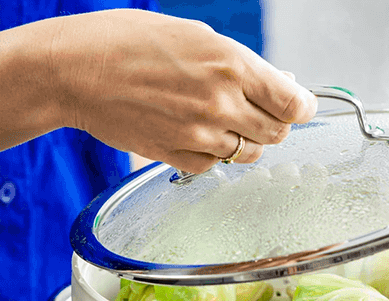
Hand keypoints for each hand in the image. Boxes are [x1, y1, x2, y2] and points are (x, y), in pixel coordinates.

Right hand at [50, 10, 317, 172]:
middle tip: (259, 109)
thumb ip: (243, 64)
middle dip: (275, 122)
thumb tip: (282, 84)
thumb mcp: (195, 36)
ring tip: (222, 118)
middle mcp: (221, 104)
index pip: (295, 103)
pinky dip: (215, 152)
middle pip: (279, 132)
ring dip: (247, 139)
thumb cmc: (127, 43)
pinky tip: (194, 130)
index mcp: (231, 65)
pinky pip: (218, 165)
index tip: (301, 106)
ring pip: (252, 153)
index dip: (303, 106)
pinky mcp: (182, 158)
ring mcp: (202, 136)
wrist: (73, 72)